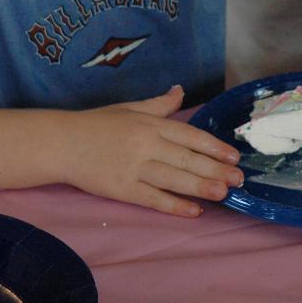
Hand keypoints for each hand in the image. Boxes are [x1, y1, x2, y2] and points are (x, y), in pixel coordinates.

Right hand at [60, 86, 242, 217]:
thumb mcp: (129, 108)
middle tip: (240, 178)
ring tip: (224, 192)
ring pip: (174, 179)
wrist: (61, 142)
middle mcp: (146, 145)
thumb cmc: (96, 124)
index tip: (234, 156)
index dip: (214, 146)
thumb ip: (159, 104)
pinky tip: (193, 211)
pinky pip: (153, 199)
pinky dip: (174, 205)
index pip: (189, 135)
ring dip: (201, 186)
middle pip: (187, 158)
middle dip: (216, 169)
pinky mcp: (122, 189)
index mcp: (150, 124)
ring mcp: (134, 168)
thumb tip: (180, 91)